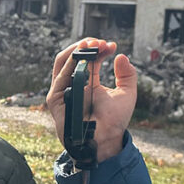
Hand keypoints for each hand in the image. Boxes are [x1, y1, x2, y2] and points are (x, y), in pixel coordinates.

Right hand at [47, 38, 137, 161]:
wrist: (106, 141)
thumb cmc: (115, 121)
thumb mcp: (127, 93)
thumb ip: (128, 74)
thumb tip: (122, 56)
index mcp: (89, 82)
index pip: (90, 59)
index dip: (100, 49)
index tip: (112, 46)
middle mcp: (74, 84)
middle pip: (73, 57)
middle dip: (86, 45)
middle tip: (100, 42)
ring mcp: (63, 91)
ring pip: (62, 63)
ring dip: (75, 50)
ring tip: (90, 43)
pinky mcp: (55, 100)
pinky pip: (59, 78)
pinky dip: (69, 64)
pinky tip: (82, 57)